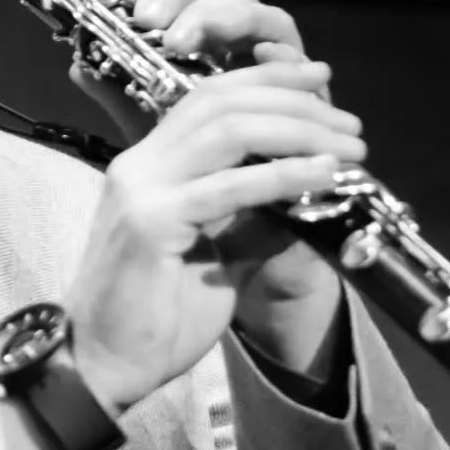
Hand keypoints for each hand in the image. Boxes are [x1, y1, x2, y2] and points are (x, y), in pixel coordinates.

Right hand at [64, 0, 367, 411]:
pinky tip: (324, 174)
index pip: (207, 98)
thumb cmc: (154, 322)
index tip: (318, 80)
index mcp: (147, 167)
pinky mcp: (151, 223)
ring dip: (298, 130)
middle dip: (293, 99)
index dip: (266, 80)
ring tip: (347, 145)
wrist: (101, 369)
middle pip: (221, 102)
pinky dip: (284, 174)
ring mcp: (141, 190)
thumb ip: (243, 215)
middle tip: (348, 118)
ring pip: (228, 130)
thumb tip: (299, 186)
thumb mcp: (211, 254)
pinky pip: (229, 187)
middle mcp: (139, 167)